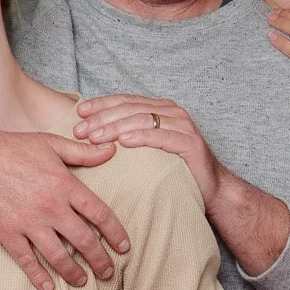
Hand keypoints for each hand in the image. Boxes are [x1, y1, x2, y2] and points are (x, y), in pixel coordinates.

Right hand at [0, 128, 130, 289]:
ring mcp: (29, 223)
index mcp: (65, 185)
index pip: (99, 214)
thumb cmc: (11, 147)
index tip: (124, 247)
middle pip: (84, 241)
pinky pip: (27, 260)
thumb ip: (82, 152)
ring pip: (58, 256)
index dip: (115, 233)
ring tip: (83, 281)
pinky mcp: (8, 233)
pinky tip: (49, 287)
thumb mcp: (51, 143)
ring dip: (74, 273)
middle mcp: (51, 207)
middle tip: (108, 272)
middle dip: (100, 260)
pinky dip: (39, 276)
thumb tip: (111, 150)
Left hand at [75, 93, 224, 207]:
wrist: (211, 189)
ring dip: (115, 127)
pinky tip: (124, 141)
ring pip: (142, 120)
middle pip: (130, 109)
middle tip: (80, 129)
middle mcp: (172, 111)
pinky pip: (161, 136)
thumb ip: (129, 135)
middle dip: (102, 118)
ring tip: (95, 137)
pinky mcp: (190, 142)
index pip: (125, 100)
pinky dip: (141, 137)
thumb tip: (93, 133)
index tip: (79, 113)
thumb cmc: (176, 170)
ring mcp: (183, 124)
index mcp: (160, 108)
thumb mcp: (148, 149)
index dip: (101, 104)